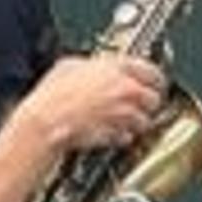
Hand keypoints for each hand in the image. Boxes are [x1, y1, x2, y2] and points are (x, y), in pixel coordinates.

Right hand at [15, 55, 166, 152]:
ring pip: (145, 120)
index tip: (153, 83)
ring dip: (136, 121)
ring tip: (122, 120)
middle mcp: (126, 90)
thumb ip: (91, 64)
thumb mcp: (70, 65)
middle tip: (139, 104)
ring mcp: (124, 114)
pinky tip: (110, 131)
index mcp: (117, 68)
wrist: (47, 122)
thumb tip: (94, 65)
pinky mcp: (118, 134)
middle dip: (148, 103)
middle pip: (154, 98)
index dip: (153, 78)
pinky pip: (129, 136)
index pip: (152, 71)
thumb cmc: (53, 94)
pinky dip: (122, 136)